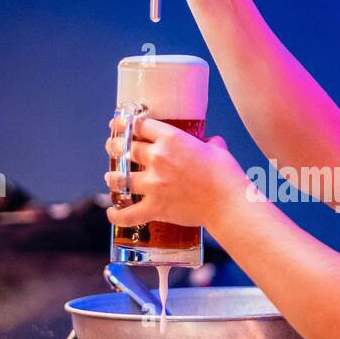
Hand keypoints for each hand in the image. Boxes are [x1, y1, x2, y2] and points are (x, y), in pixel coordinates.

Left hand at [104, 115, 244, 229]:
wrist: (228, 203)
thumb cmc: (226, 175)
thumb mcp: (218, 149)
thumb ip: (208, 143)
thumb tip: (209, 143)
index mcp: (172, 139)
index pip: (140, 126)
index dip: (125, 123)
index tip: (118, 123)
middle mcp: (158, 158)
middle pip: (126, 149)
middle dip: (115, 147)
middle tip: (112, 147)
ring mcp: (154, 185)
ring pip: (120, 179)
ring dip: (113, 177)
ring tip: (111, 177)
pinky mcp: (155, 208)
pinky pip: (128, 214)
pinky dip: (117, 215)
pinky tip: (112, 212)